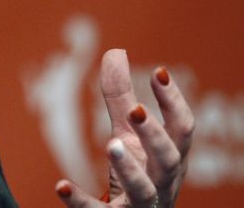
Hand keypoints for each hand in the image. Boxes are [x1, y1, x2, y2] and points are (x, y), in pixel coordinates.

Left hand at [55, 49, 194, 207]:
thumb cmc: (137, 175)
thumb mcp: (127, 135)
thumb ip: (121, 97)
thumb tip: (116, 51)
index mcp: (170, 157)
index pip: (182, 129)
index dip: (173, 101)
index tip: (158, 72)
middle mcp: (163, 182)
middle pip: (170, 159)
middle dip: (155, 135)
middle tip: (137, 110)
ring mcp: (142, 205)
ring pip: (144, 190)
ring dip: (130, 168)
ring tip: (112, 145)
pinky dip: (80, 201)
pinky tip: (60, 185)